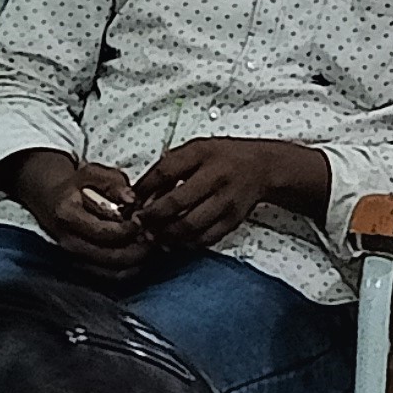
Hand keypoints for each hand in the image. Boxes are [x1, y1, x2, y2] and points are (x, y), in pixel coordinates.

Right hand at [1, 148, 151, 278]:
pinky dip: (129, 270)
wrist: (50, 200)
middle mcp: (69, 242)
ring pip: (112, 272)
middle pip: (111, 257)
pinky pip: (110, 277)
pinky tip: (140, 256)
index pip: (103, 232)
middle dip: (138, 250)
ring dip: (136, 262)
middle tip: (153, 237)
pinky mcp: (82, 267)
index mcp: (68, 216)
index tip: (142, 220)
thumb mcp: (90, 173)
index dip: (128, 229)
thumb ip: (112, 183)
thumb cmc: (74, 186)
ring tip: (149, 247)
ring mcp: (74, 257)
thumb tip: (132, 198)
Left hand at [132, 137, 325, 253]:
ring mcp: (225, 202)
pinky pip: (205, 238)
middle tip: (137, 223)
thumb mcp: (194, 150)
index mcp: (201, 155)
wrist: (262, 168)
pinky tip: (174, 241)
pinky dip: (186, 243)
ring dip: (166, 234)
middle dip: (151, 217)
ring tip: (152, 236)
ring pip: (190, 225)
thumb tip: (141, 191)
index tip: (130, 200)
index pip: (165, 172)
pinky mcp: (233, 220)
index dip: (143, 188)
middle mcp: (215, 178)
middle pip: (176, 203)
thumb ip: (169, 166)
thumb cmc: (222, 157)